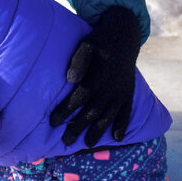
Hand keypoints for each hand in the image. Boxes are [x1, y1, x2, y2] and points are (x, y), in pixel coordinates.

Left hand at [49, 6, 141, 146]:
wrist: (125, 36)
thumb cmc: (101, 40)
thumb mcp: (87, 44)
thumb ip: (78, 62)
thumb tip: (69, 79)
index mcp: (96, 79)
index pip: (76, 100)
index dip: (64, 112)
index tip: (53, 122)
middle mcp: (108, 91)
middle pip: (90, 114)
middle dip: (77, 128)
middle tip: (66, 141)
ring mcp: (120, 94)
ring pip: (107, 117)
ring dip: (97, 132)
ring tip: (88, 144)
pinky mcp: (129, 93)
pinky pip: (126, 113)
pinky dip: (122, 126)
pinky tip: (117, 138)